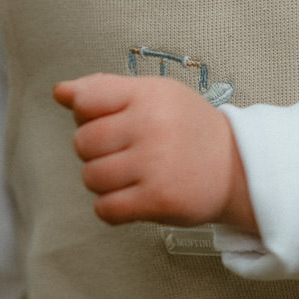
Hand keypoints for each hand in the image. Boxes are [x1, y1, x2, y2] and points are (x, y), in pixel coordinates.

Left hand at [53, 74, 258, 234]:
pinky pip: (105, 209)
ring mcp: (155, 164)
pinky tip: (133, 197)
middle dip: (95, 152)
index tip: (110, 121)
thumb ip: (105, 89)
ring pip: (91, 177)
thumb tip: (60, 92)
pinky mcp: (158, 200)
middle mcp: (152, 126)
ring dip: (104, 182)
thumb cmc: (189, 128)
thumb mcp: (155, 95)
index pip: (85, 101)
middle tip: (125, 153)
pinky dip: (112, 208)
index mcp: (149, 94)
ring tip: (131, 176)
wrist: (239, 167)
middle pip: (83, 143)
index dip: (87, 115)